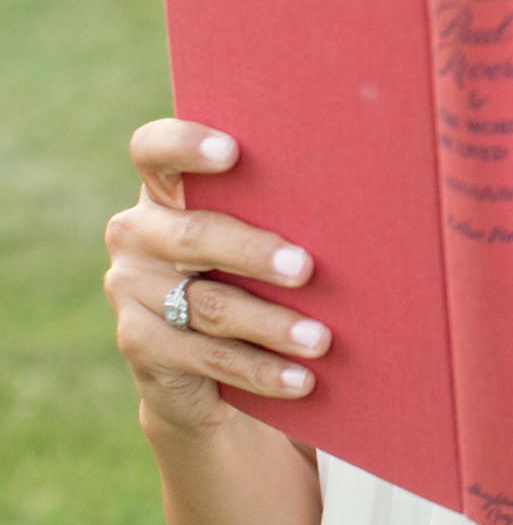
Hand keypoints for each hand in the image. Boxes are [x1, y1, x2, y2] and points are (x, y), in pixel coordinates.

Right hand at [103, 118, 330, 438]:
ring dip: (272, 325)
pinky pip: (207, 358)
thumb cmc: (255, 276)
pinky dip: (261, 370)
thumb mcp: (264, 236)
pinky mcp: (139, 345)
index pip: (154, 151)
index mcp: (166, 192)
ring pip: (208, 306)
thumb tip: (369, 199)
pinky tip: (302, 380)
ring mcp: (130, 290)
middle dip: (254, 252)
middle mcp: (137, 234)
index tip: (233, 151)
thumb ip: (284, 211)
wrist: (206, 366)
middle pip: (192, 235)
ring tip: (321, 340)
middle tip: (307, 268)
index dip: (185, 145)